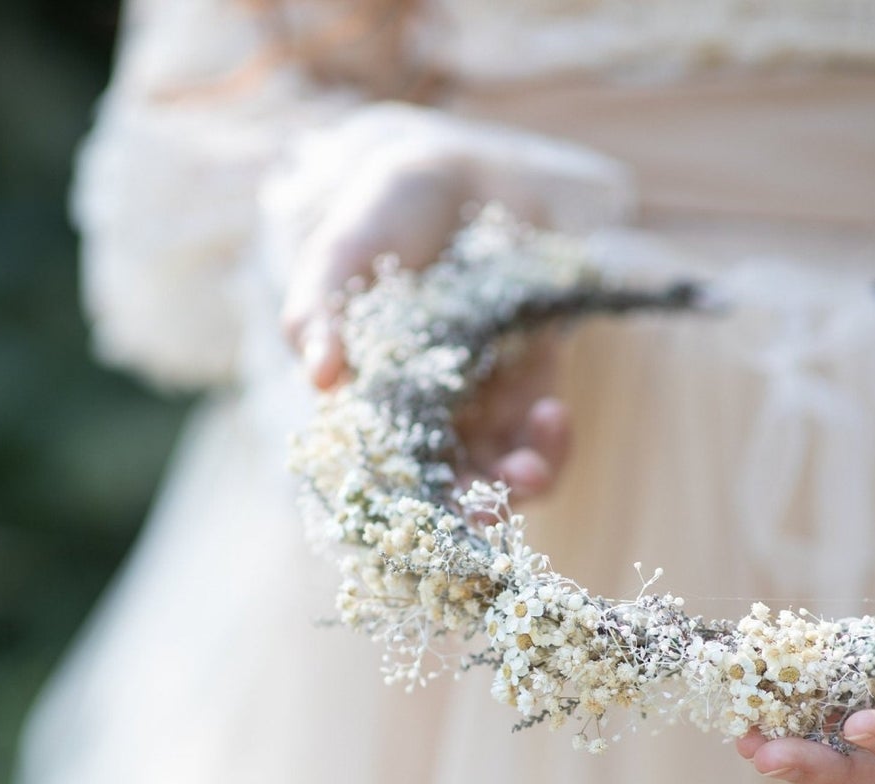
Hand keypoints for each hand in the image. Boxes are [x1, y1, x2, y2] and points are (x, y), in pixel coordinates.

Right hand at [281, 148, 571, 501]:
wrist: (461, 176)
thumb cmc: (385, 214)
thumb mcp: (342, 253)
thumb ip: (321, 310)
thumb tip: (321, 375)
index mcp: (370, 399)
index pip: (380, 472)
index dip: (399, 504)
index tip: (419, 515)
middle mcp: (425, 413)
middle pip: (446, 487)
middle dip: (469, 509)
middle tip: (486, 508)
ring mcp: (482, 403)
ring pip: (501, 474)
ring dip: (519, 486)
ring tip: (528, 473)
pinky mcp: (535, 383)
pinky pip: (545, 436)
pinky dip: (552, 442)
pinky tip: (553, 417)